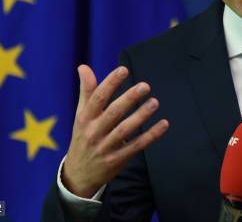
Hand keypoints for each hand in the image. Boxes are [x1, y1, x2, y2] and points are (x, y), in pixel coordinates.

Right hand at [61, 64, 168, 197]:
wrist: (78, 174)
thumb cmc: (83, 137)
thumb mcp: (81, 116)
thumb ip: (86, 91)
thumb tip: (83, 66)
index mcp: (84, 119)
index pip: (97, 98)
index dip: (110, 83)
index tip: (123, 69)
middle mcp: (93, 132)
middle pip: (112, 113)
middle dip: (129, 98)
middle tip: (145, 85)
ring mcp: (105, 147)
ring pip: (125, 130)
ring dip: (141, 115)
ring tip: (154, 102)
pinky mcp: (117, 160)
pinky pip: (136, 146)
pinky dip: (151, 135)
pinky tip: (163, 124)